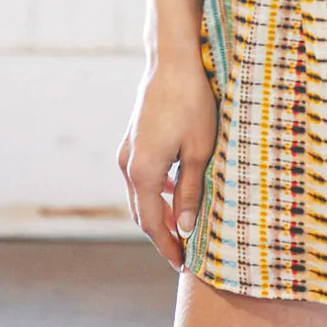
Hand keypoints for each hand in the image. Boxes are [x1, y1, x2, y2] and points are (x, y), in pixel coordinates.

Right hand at [117, 57, 218, 273]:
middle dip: (162, 236)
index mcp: (143, 172)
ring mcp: (127, 151)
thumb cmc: (192, 102)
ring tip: (183, 227)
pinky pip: (141, 176)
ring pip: (141, 196)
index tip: (184, 266)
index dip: (169, 247)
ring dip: (159, 213)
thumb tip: (186, 228)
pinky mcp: (132, 139)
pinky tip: (175, 189)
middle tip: (184, 254)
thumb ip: (190, 191)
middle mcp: (128, 165)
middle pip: (143, 214)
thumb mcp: (199, 149)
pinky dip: (155, 191)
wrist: (173, 60)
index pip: (154, 224)